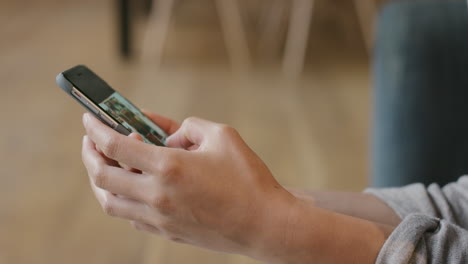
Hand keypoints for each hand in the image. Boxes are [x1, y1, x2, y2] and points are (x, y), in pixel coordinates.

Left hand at [81, 112, 295, 255]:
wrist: (264, 223)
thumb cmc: (248, 179)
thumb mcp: (222, 135)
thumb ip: (188, 127)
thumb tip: (167, 135)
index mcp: (169, 167)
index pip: (116, 145)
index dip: (96, 129)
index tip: (89, 119)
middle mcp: (157, 195)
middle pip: (102, 176)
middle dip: (90, 154)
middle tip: (91, 141)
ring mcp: (159, 218)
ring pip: (110, 202)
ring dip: (101, 180)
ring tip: (106, 164)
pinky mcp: (167, 232)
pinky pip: (130, 217)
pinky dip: (122, 199)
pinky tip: (132, 187)